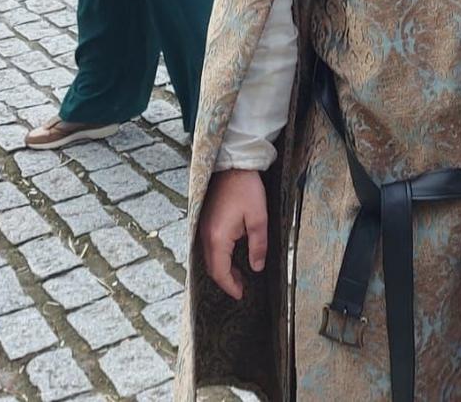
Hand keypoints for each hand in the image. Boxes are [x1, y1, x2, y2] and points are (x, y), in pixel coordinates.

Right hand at [201, 169, 269, 300]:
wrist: (232, 165)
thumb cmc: (246, 188)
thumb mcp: (258, 218)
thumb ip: (258, 245)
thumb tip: (257, 267)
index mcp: (217, 237)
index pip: (220, 271)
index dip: (230, 286)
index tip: (241, 295)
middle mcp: (205, 235)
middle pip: (212, 267)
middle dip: (226, 280)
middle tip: (242, 288)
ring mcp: (202, 228)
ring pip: (209, 258)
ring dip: (222, 269)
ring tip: (240, 276)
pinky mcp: (205, 222)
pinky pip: (209, 247)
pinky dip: (219, 257)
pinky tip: (231, 257)